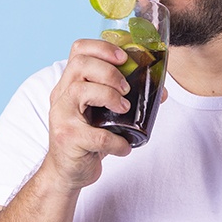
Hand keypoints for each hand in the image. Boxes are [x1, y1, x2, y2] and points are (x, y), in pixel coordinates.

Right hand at [42, 39, 135, 191]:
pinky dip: (117, 142)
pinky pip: (97, 135)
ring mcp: (61, 116)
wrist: (65, 173)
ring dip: (110, 96)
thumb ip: (125, 100)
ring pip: (81, 90)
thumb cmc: (87, 140)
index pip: (79, 50)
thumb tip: (160, 92)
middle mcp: (61, 96)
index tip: (124, 58)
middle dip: (109, 72)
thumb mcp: (103, 116)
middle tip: (126, 89)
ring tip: (124, 109)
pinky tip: (124, 147)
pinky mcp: (68, 138)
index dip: (103, 47)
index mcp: (69, 84)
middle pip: (80, 65)